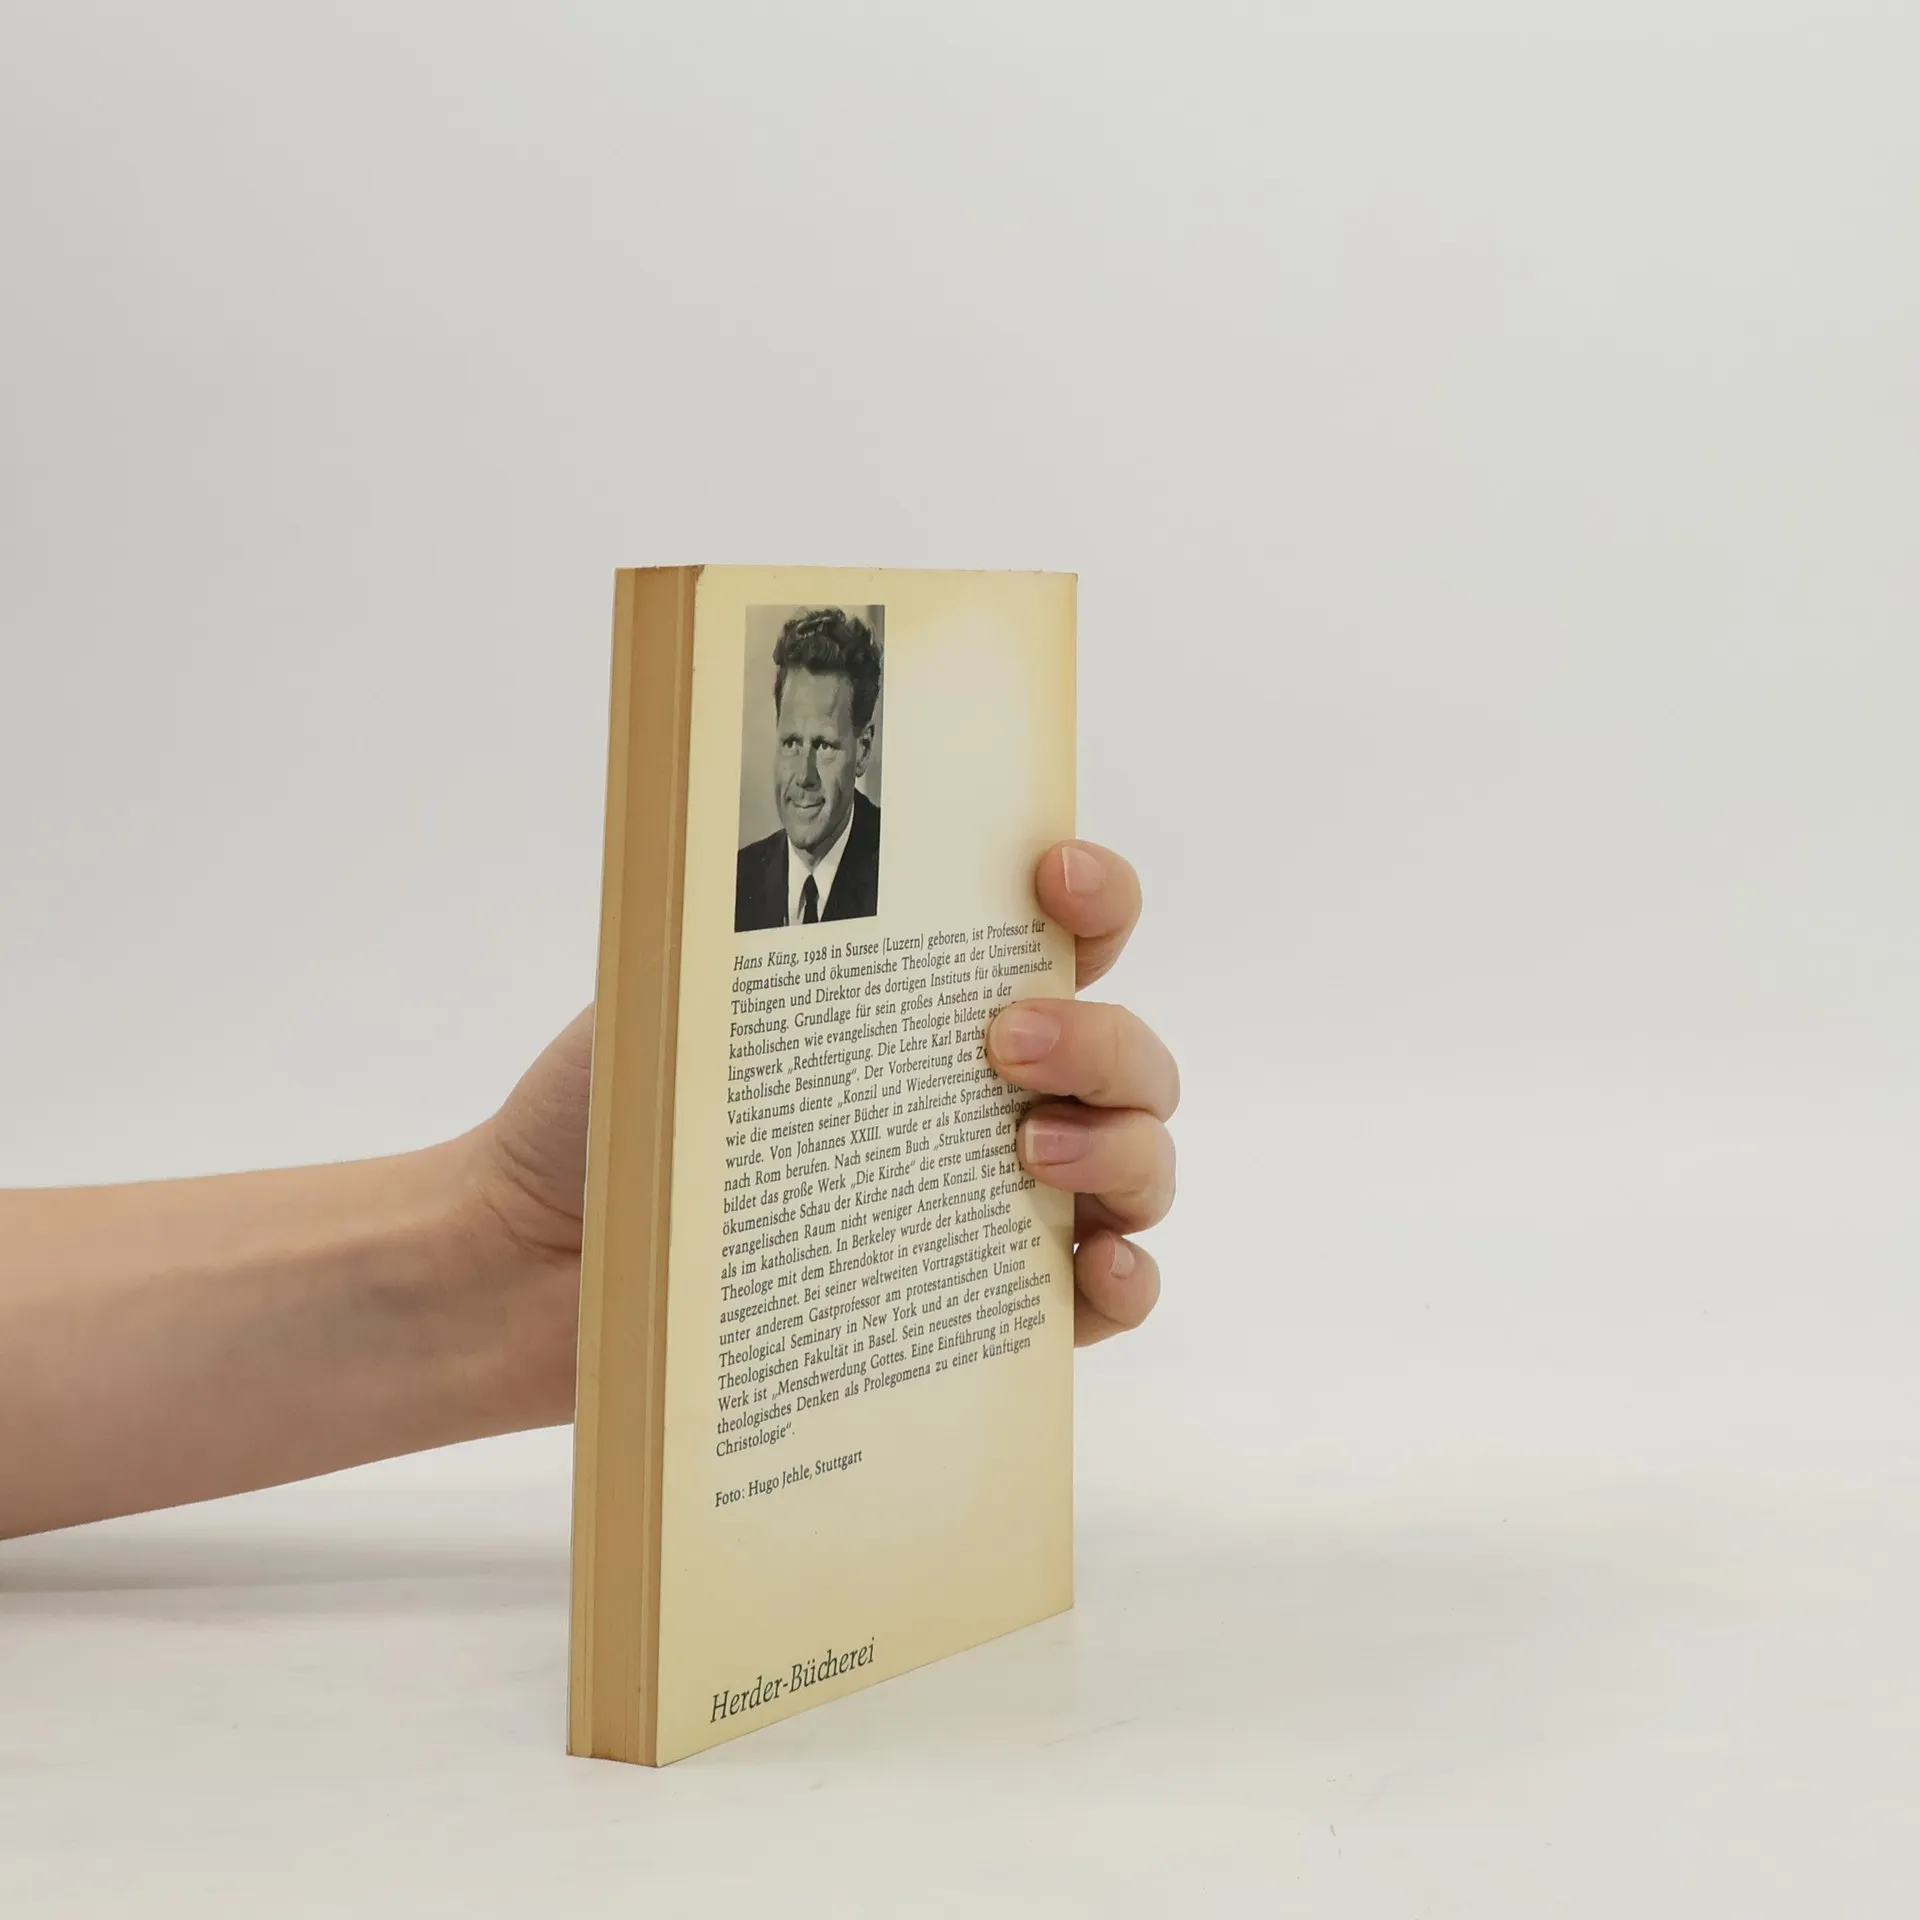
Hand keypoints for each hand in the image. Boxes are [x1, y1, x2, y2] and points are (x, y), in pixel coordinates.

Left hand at [469, 835, 1175, 1419]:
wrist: (531, 1264)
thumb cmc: (594, 1116)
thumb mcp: (662, 991)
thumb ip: (745, 929)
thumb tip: (791, 847)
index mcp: (920, 1000)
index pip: (1061, 929)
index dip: (1095, 892)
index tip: (1052, 877)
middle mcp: (979, 1093)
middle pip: (1126, 1051)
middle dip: (1101, 1038)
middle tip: (1003, 1046)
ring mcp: (989, 1201)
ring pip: (1140, 1159)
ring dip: (1125, 1147)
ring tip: (1031, 1157)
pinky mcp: (979, 1309)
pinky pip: (1108, 1296)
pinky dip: (1130, 1277)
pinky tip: (1095, 1264)